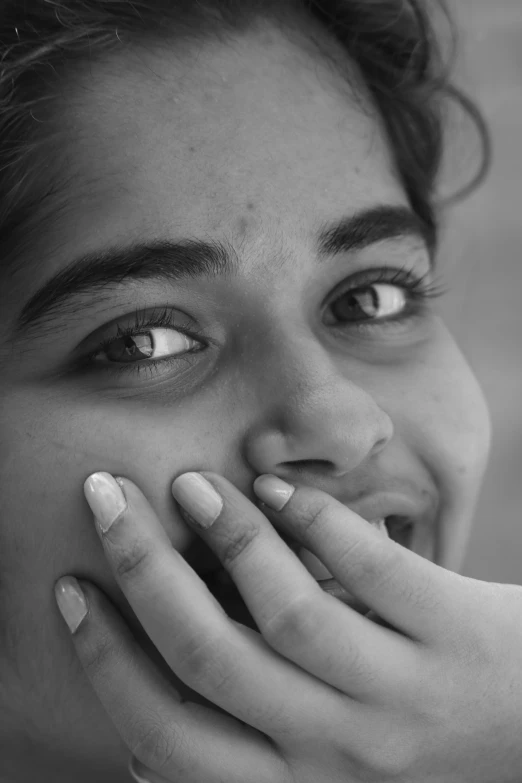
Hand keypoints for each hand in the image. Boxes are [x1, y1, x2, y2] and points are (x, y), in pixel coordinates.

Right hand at [55, 471, 521, 782]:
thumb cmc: (410, 739)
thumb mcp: (320, 762)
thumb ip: (247, 739)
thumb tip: (144, 729)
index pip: (168, 734)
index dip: (106, 659)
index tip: (71, 588)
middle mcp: (339, 751)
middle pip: (210, 662)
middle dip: (142, 572)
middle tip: (106, 498)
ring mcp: (402, 693)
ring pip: (289, 614)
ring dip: (226, 538)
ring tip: (187, 483)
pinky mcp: (456, 633)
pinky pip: (374, 570)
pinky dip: (314, 521)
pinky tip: (273, 483)